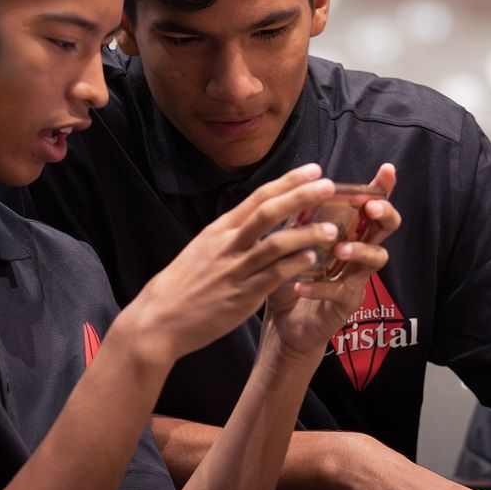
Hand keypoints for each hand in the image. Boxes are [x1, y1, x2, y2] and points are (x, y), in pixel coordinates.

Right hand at [116, 165, 341, 362]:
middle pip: (268, 211)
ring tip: (331, 229)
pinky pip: (272, 276)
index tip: (313, 170)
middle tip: (329, 185)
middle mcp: (227, 244)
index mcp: (219, 230)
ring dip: (306, 234)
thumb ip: (231, 235)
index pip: (258, 197)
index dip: (288, 182)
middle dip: (300, 196)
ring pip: (275, 244)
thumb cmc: (184, 285)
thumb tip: (255, 219)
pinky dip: (294, 265)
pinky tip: (312, 259)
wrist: (159, 319)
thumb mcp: (203, 249)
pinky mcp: (241, 296)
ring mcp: (234, 270)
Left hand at [264, 164, 402, 357]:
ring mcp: (357, 277)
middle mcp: (359, 251)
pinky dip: (320, 287)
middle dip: (384, 214)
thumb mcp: (290, 244)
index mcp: (348, 231)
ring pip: (376, 259)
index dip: (383, 188)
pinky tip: (300, 286)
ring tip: (339, 248)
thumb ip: (297, 222)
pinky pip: (340, 291)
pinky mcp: (347, 303)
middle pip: (387, 228)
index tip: (387, 169)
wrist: (284, 323)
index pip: (371, 204)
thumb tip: (296, 193)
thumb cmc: (292, 277)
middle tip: (371, 208)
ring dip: (360, 250)